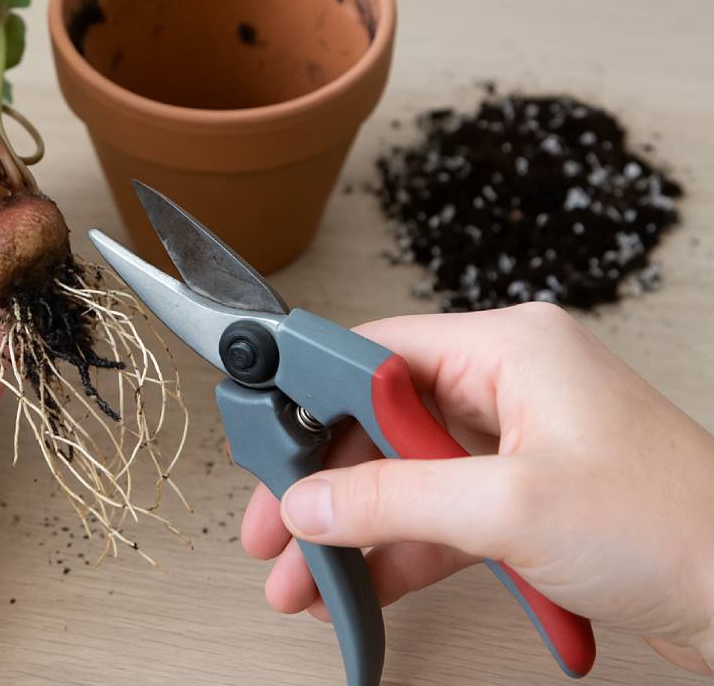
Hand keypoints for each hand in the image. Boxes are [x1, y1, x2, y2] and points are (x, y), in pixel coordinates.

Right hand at [240, 302, 713, 674]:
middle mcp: (510, 384)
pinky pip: (441, 513)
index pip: (374, 353)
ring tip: (305, 580)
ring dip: (355, 528)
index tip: (264, 441)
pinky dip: (401, 550)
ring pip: (405, 474)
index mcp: (509, 348)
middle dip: (325, 484)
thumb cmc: (675, 528)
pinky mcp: (529, 495)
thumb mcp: (508, 507)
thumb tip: (311, 502)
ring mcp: (519, 443)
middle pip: (379, 420)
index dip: (309, 397)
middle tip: (274, 529)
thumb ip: (392, 499)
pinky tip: (363, 590)